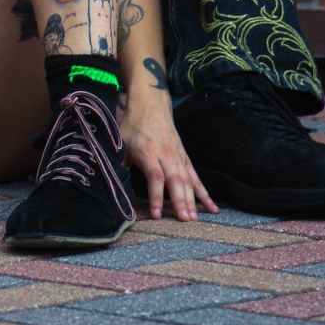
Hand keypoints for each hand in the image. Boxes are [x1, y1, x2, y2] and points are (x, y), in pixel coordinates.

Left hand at [119, 94, 217, 220]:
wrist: (149, 103)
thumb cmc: (132, 124)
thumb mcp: (121, 141)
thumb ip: (120, 162)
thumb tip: (113, 181)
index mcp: (148, 152)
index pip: (155, 177)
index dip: (156, 196)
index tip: (156, 214)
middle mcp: (165, 155)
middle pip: (175, 180)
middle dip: (180, 201)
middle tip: (185, 220)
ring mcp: (177, 155)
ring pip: (187, 179)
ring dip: (192, 200)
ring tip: (194, 218)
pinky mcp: (184, 156)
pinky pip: (195, 176)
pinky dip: (204, 192)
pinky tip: (212, 207)